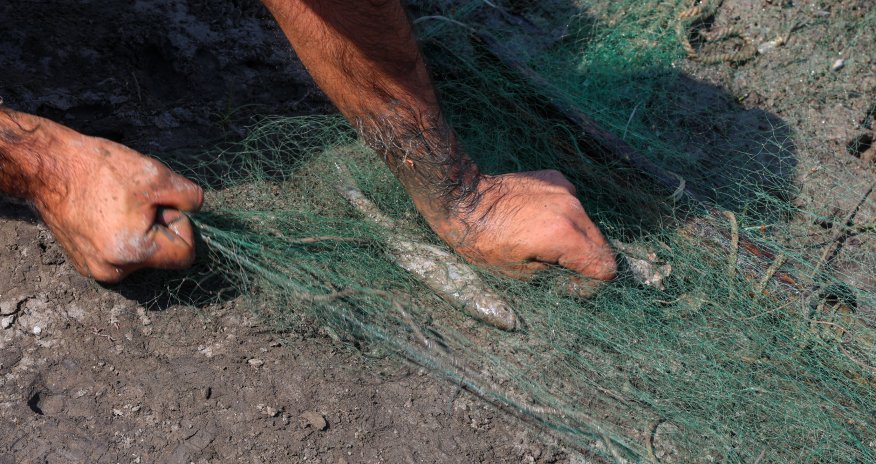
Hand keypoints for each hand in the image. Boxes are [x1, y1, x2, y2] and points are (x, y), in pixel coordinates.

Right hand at [32, 121, 202, 282]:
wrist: (47, 167)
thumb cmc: (101, 169)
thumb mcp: (158, 176)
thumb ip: (191, 197)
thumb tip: (198, 209)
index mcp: (133, 254)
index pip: (185, 255)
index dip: (182, 226)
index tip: (164, 205)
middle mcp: (112, 271)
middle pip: (161, 256)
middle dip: (159, 228)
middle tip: (138, 202)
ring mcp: (94, 270)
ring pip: (140, 255)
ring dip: (141, 231)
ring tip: (118, 206)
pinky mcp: (82, 262)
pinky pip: (118, 255)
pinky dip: (120, 235)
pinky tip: (103, 212)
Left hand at [430, 170, 615, 282]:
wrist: (463, 200)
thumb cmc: (484, 243)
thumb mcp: (521, 274)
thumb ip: (557, 276)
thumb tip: (576, 279)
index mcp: (563, 235)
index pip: (604, 266)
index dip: (590, 283)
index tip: (569, 284)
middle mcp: (571, 208)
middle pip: (601, 245)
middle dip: (585, 260)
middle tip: (557, 266)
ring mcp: (565, 190)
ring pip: (588, 224)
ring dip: (575, 237)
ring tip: (543, 241)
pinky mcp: (557, 179)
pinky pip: (572, 205)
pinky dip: (563, 217)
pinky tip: (539, 220)